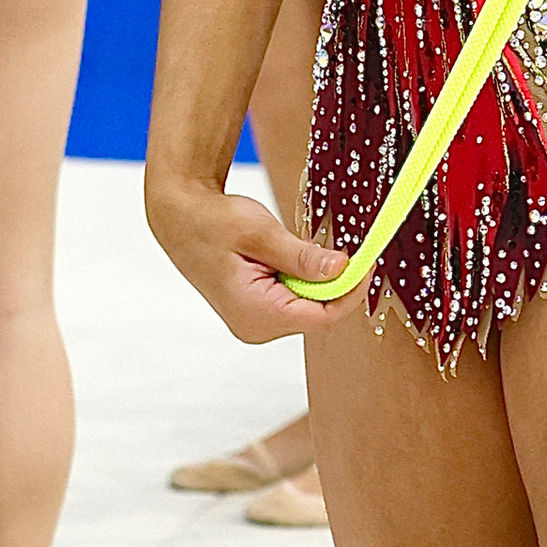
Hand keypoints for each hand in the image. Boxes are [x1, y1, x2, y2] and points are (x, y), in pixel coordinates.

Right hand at [146, 173, 347, 342]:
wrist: (180, 218)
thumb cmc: (212, 222)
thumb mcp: (261, 233)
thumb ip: (302, 257)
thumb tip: (342, 269)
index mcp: (256, 313)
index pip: (322, 317)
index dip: (349, 291)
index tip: (366, 263)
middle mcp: (256, 328)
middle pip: (317, 315)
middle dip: (334, 284)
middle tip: (343, 249)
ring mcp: (255, 323)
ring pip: (308, 308)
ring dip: (316, 280)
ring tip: (297, 248)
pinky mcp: (256, 312)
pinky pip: (294, 301)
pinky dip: (302, 280)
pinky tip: (288, 258)